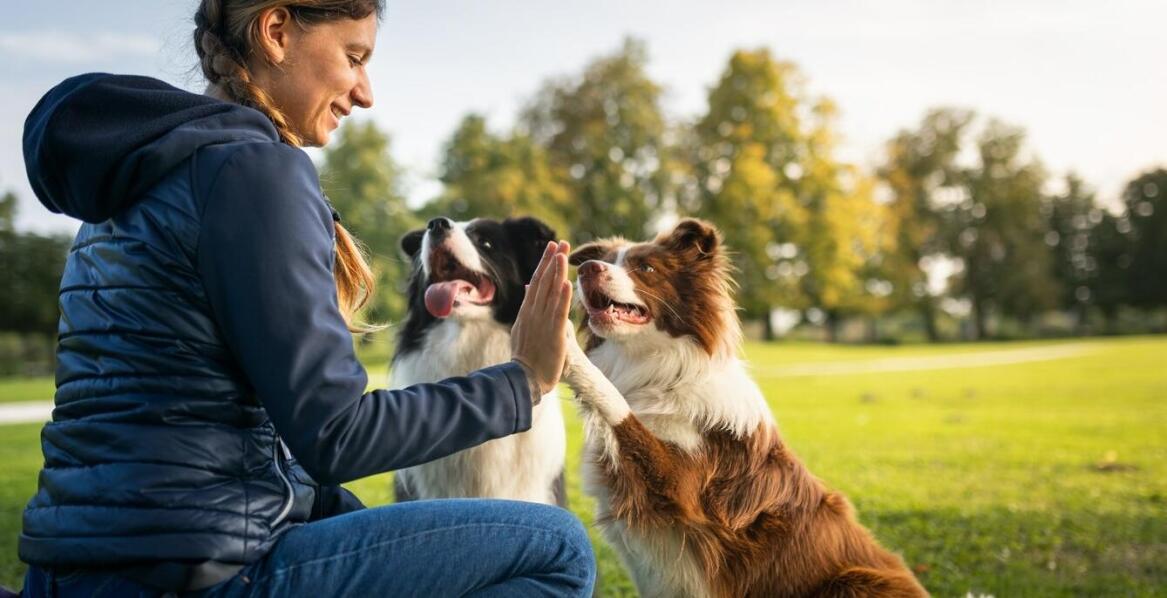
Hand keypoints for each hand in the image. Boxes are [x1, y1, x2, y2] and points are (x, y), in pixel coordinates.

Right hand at [511, 240, 572, 396]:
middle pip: (543, 282)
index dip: (544, 264)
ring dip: (557, 272)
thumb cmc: (525, 357)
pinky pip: (558, 313)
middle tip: (560, 241)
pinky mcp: (554, 335)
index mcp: (527, 312)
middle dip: (551, 261)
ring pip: (550, 293)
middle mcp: (533, 313)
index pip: (536, 282)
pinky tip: (567, 283)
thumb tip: (527, 286)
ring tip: (563, 253)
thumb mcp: (522, 327)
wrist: (523, 380)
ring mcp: (542, 323)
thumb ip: (526, 306)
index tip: (552, 248)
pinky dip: (562, 297)